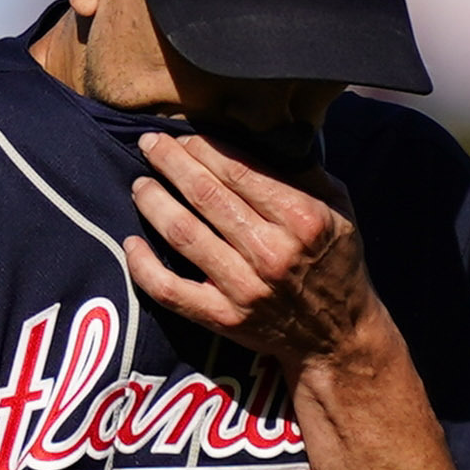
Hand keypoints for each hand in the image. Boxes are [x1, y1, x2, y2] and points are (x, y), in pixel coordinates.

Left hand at [124, 130, 384, 373]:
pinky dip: (143, 266)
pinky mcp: (224, 318)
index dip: (204, 148)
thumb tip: (264, 132)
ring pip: (183, 234)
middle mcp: (272, 252)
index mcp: (302, 219)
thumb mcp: (339, 210)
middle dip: (171, 163)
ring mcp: (245, 289)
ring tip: (140, 184)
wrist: (337, 337)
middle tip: (149, 144)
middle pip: (206, 195)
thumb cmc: (335, 264)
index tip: (184, 135)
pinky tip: (131, 243)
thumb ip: (303, 173)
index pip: (239, 171)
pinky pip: (170, 290)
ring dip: (154, 203)